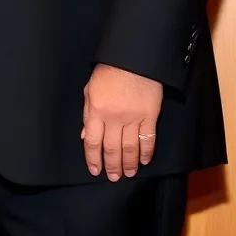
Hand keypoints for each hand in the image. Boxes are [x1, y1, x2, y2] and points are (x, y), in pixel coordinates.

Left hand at [81, 63, 162, 180]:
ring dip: (129, 164)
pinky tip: (144, 161)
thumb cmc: (108, 71)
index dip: (93, 158)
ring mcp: (133, 118)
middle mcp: (114, 117)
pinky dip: (146, 153)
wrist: (133, 58)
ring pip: (130, 148)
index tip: (95, 170)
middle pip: (112, 148)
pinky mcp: (150, 116)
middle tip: (113, 177)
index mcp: (96, 109)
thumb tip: (85, 136)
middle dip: (112, 166)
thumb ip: (87, 113)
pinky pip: (148, 140)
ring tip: (128, 174)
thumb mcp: (90, 88)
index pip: (92, 141)